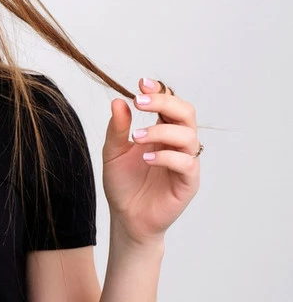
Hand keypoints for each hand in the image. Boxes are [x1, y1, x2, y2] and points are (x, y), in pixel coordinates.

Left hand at [103, 76, 201, 244]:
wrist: (126, 217)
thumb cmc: (123, 185)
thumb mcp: (113, 153)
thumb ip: (117, 129)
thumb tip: (118, 101)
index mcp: (162, 132)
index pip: (169, 104)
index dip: (159, 91)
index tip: (141, 83)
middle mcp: (178, 143)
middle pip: (186, 113)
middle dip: (164, 103)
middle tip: (140, 102)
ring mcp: (185, 161)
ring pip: (188, 135)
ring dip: (162, 131)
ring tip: (137, 138)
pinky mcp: (188, 182)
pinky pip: (186, 163)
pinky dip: (167, 156)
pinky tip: (147, 158)